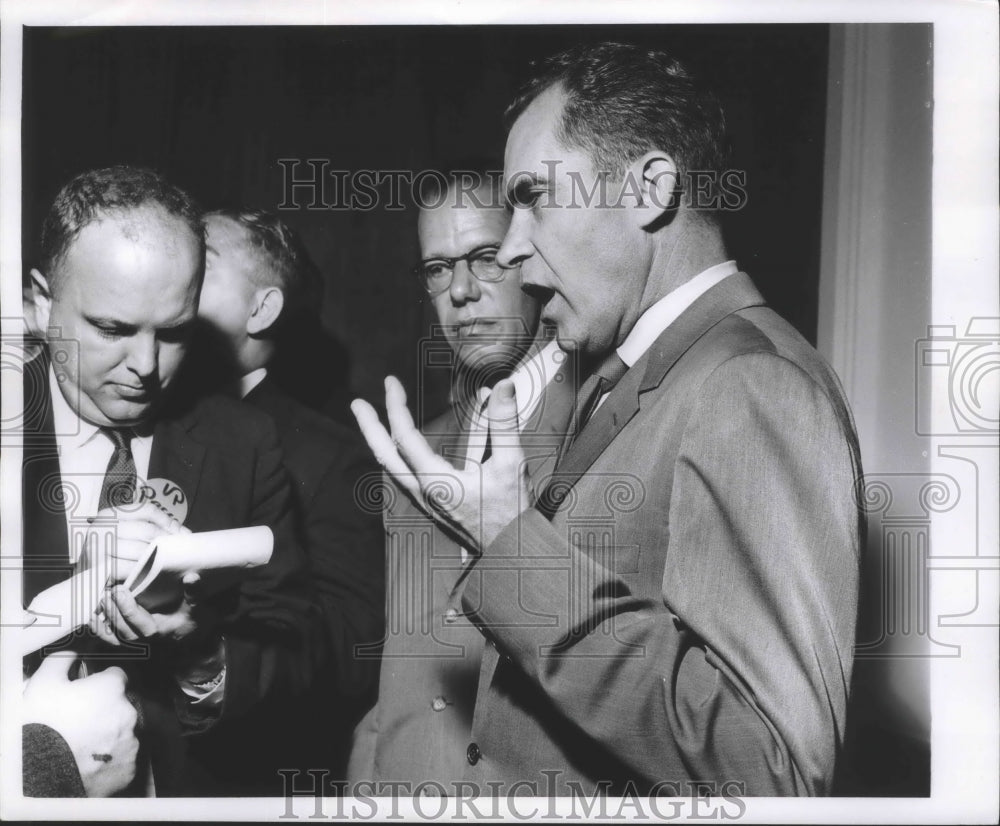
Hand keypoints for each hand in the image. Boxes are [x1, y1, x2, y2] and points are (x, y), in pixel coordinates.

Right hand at [23, 652, 138, 796]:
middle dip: (105, 710)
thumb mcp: (44, 682)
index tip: (86, 694)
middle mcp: (128, 712)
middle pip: (121, 705)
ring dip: (109, 735)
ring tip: (82, 745)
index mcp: (112, 688)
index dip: (100, 684)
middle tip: (80, 723)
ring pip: (124, 732)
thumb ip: (64, 658)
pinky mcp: (129, 768)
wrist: (38, 774)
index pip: (116, 677)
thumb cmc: (41, 724)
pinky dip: (111, 761)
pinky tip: (90, 762)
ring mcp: (130, 742)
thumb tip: (75, 648)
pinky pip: (124, 760)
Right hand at [82, 501, 186, 583]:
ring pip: (142, 550)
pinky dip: (146, 573)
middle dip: (168, 542)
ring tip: (171, 563)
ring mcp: (98, 547)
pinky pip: (132, 569)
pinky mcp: (100, 568)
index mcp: (109, 514)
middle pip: (147, 530)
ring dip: (161, 558)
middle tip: (181, 552)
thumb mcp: (126, 534)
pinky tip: (153, 575)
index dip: (168, 521)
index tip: (182, 534)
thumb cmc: (111, 553)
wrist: (84, 576)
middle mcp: (102, 527)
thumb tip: (184, 533)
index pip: (147, 510)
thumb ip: (151, 528)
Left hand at [91, 574, 207, 647]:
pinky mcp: (127, 642)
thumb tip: (192, 577)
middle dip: (113, 612)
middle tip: (107, 592)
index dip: (127, 608)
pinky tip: (92, 616)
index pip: (141, 624)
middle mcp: (146, 642)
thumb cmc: (190, 619)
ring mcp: (135, 644)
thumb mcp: (195, 606)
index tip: (120, 590)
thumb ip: (194, 593)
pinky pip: (110, 640)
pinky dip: (99, 630)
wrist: (188, 633)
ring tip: (99, 601)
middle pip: (124, 631)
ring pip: (115, 638)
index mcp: (161, 632)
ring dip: (104, 620)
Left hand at [351, 375, 529, 552]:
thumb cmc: (511, 512)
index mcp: (437, 482)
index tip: (391, 383)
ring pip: (391, 468)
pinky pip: (404, 477)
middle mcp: (424, 492)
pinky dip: (394, 456)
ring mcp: (426, 501)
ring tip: (372, 422)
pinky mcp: (432, 505)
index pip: (406, 437)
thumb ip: (504, 423)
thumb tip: (503, 386)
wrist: (510, 550)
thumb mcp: (511, 463)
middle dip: (369, 427)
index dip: (396, 407)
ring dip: (379, 442)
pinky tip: (399, 449)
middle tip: (357, 404)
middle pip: (385, 456)